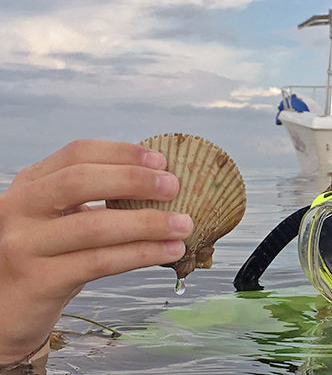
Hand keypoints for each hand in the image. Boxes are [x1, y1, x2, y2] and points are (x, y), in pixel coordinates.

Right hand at [0, 140, 192, 361]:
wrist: (6, 309)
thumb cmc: (46, 257)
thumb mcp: (59, 218)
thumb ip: (94, 199)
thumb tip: (160, 185)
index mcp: (30, 184)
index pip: (77, 153)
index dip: (123, 153)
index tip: (161, 161)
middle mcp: (19, 209)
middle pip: (81, 181)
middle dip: (134, 180)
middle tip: (174, 187)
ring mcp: (24, 245)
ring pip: (95, 226)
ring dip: (148, 224)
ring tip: (183, 225)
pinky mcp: (38, 280)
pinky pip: (99, 262)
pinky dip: (140, 254)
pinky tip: (167, 252)